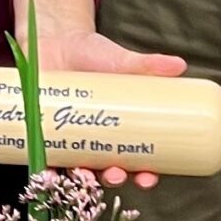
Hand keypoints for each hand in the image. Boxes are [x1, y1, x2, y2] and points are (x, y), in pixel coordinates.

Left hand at [47, 27, 185, 191]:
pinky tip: (49, 175)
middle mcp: (95, 142)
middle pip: (107, 170)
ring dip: (80, 180)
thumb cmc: (91, 54)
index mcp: (120, 131)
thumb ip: (146, 65)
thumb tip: (179, 64)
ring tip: (84, 174)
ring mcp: (68, 141)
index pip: (137, 161)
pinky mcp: (41, 135)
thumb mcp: (120, 61)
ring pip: (76, 171)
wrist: (54, 40)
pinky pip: (44, 160)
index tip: (148, 177)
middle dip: (113, 178)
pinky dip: (47, 171)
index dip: (143, 175)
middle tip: (116, 173)